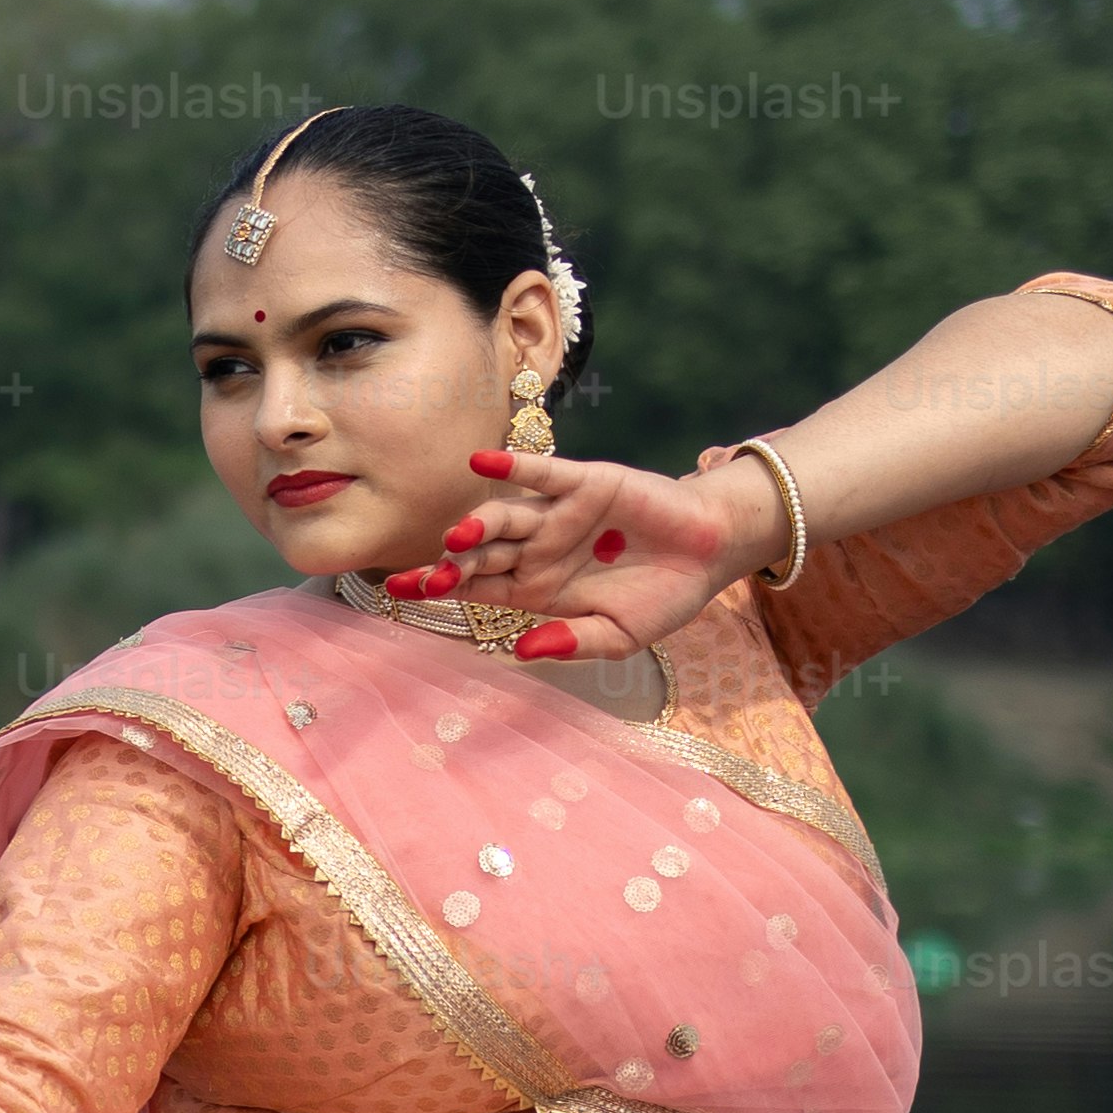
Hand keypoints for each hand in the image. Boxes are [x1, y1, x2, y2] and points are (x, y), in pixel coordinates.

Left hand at [377, 448, 771, 663]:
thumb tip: (522, 651)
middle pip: (480, 554)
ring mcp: (557, 514)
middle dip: (450, 566)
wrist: (712, 553)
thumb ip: (573, 643)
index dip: (440, 588)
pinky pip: (544, 473)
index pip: (476, 587)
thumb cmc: (662, 597)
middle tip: (423, 579)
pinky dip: (514, 465)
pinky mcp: (586, 483)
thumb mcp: (619, 635)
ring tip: (456, 538)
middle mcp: (537, 549)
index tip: (401, 595)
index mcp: (535, 588)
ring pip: (506, 516)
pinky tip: (482, 460)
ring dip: (478, 524)